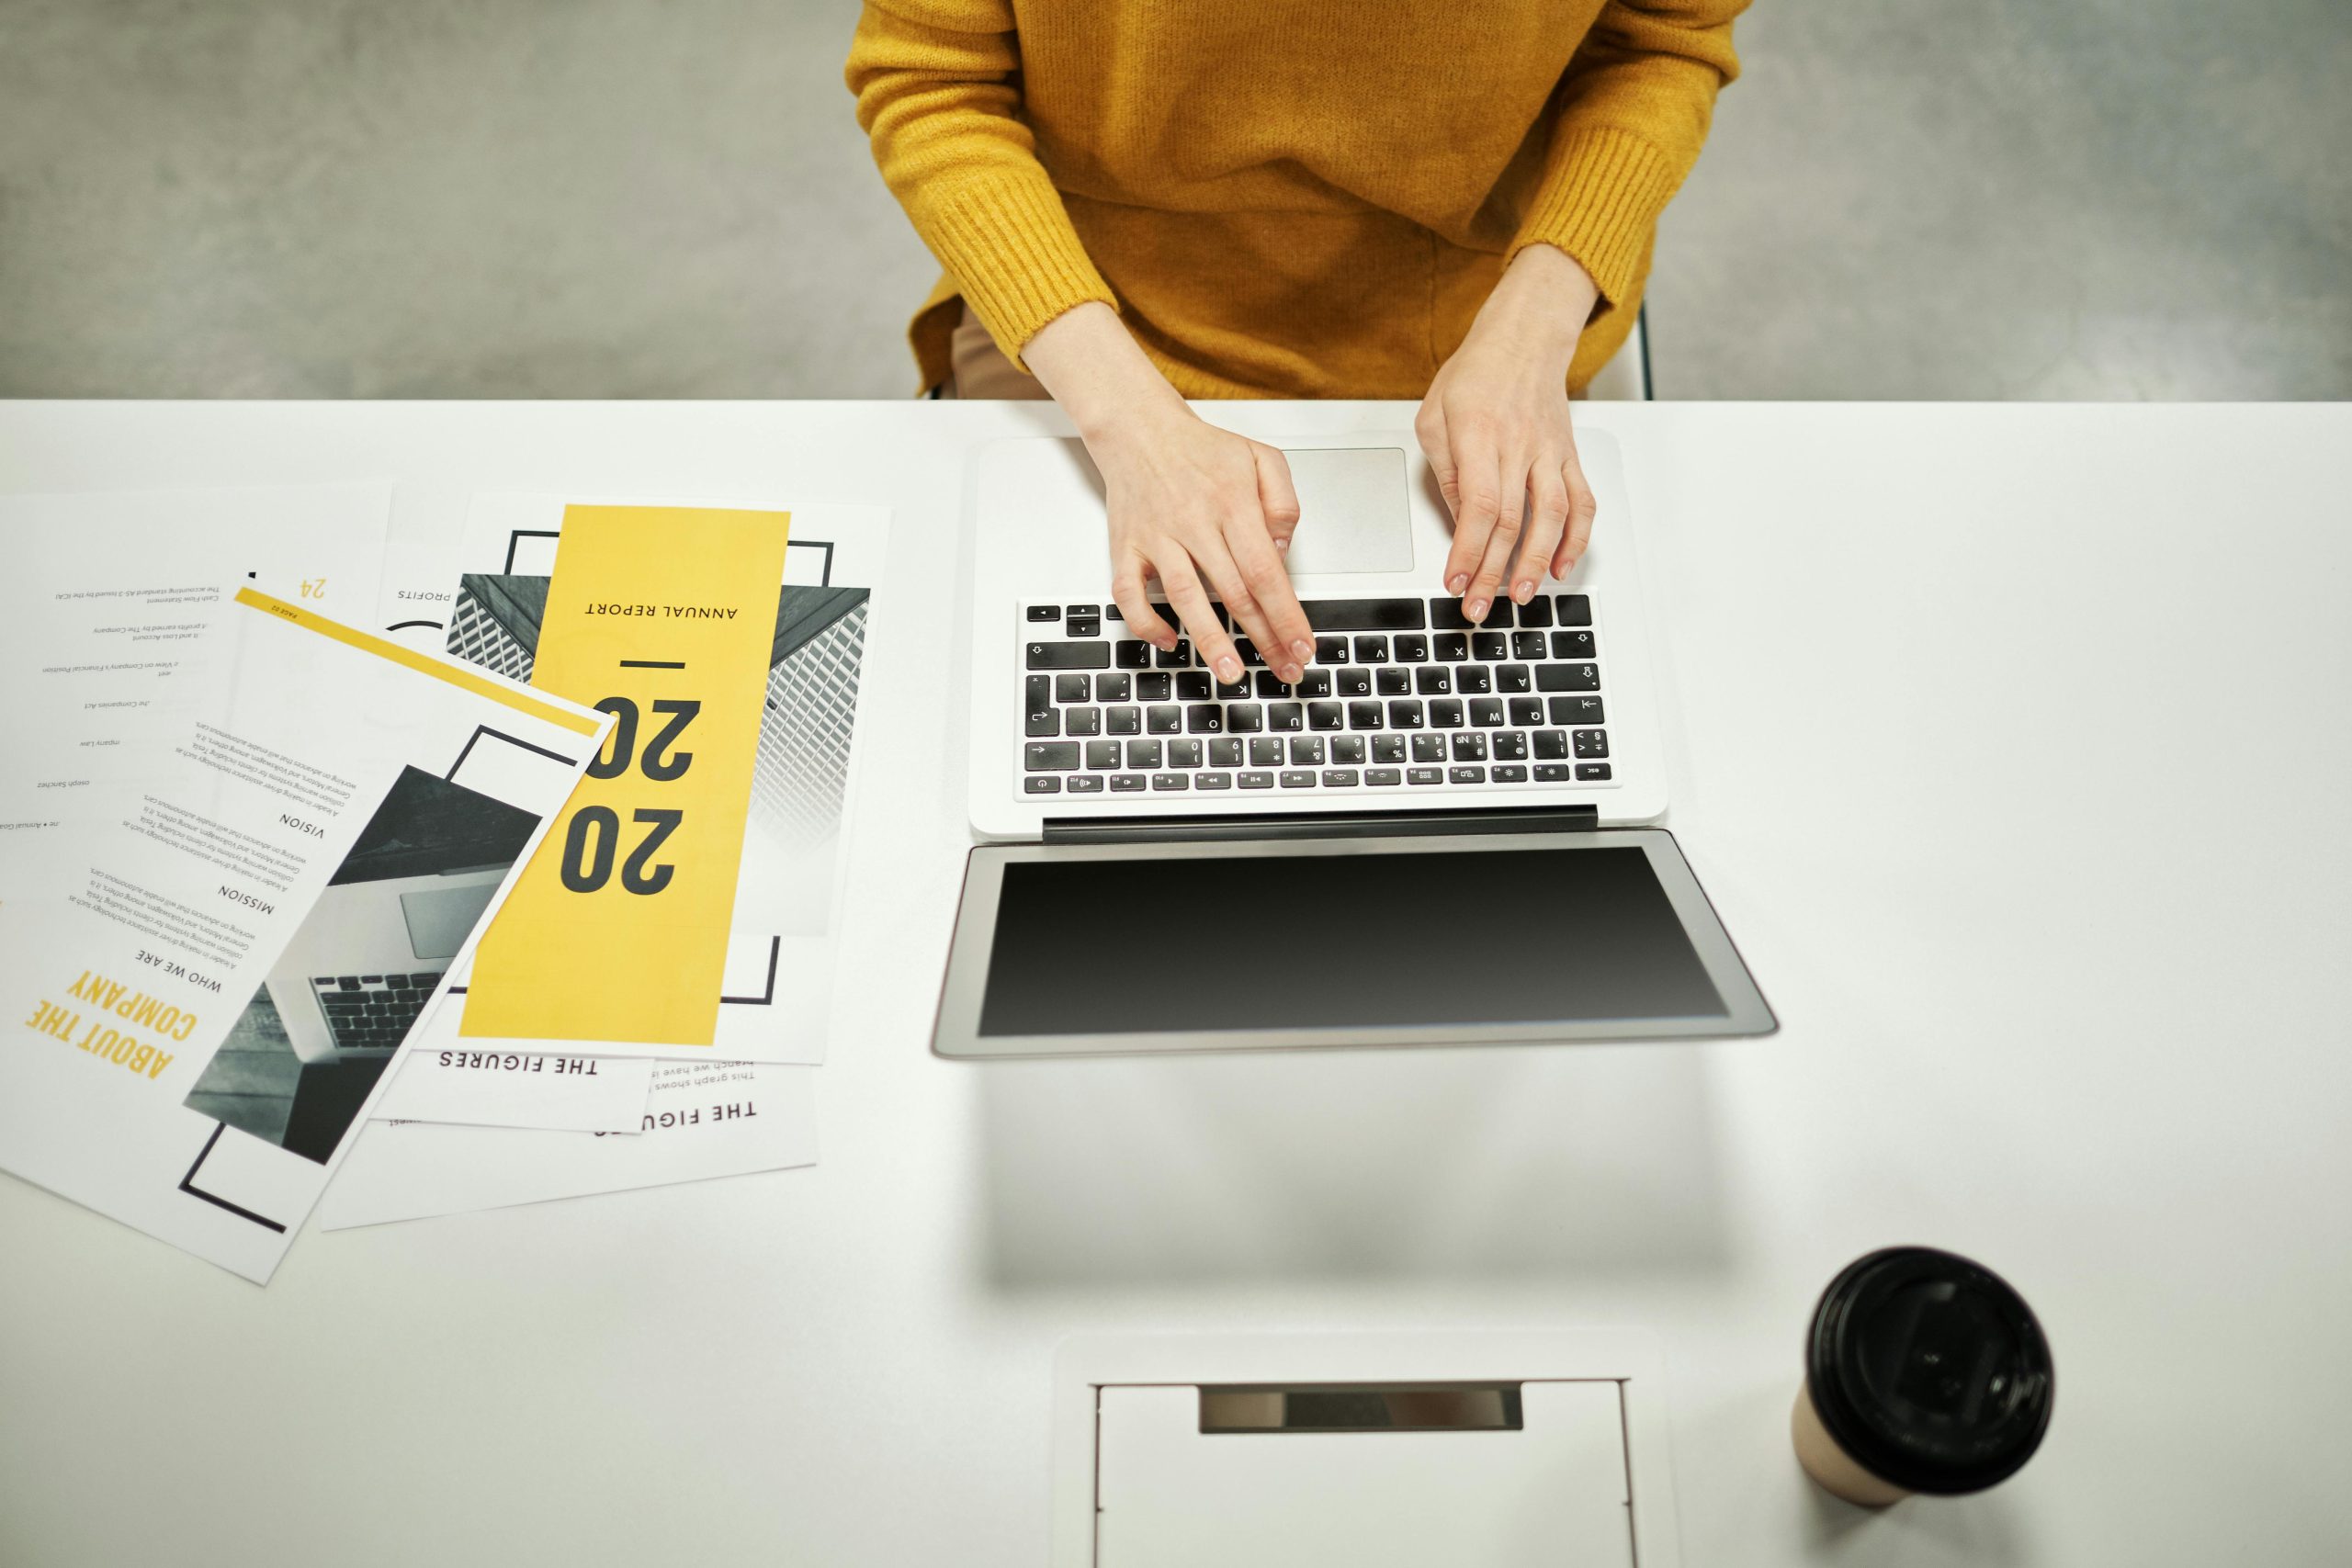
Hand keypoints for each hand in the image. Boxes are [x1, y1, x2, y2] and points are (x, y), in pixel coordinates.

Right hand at [1024, 303, 1313, 683]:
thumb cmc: (1201, 449)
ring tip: (1230, 672)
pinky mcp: (1127, 547)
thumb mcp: (1261, 457)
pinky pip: (1128, 592)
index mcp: (1233, 504)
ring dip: (1209, 639)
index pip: (1267, 573)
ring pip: (1185, 597)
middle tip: (1283, 670)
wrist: (1138, 428)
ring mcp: (1158, 538)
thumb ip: (1283, 502)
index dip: (1287, 616)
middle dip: (1263, 638)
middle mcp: (1195, 523)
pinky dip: (1145, 621)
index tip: (1302, 647)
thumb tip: (1281, 551)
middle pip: (1235, 593)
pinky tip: (1168, 640)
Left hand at [1415, 243, 1601, 623]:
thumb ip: (1445, 471)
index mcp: (1479, 432)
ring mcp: (1550, 452)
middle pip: (1510, 520)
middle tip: (1479, 607)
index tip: (1457, 582)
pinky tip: (1561, 567)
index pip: (1478, 505)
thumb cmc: (1474, 376)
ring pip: (1551, 516)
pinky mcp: (1569, 457)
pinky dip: (1576, 539)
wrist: (1524, 340)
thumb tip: (1458, 524)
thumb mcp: (1434, 417)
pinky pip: (1581, 502)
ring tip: (1520, 598)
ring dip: (1535, 563)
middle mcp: (1520, 444)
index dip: (1469, 550)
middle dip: (1493, 572)